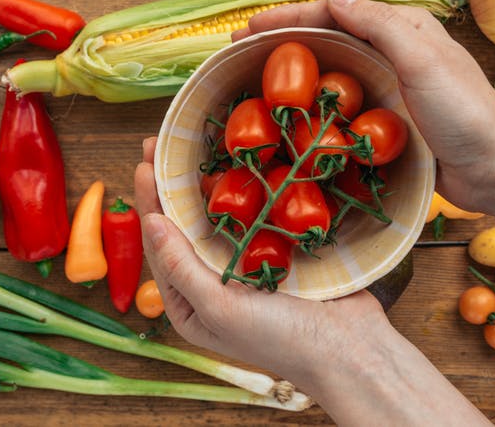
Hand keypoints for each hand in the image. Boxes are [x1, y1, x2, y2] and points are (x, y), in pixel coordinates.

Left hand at [132, 137, 387, 387]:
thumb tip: (149, 222)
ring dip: (205, 183)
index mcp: (190, 306)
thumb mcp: (220, 308)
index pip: (161, 247)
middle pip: (184, 227)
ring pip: (219, 218)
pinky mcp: (279, 252)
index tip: (143, 163)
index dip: (150, 203)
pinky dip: (246, 191)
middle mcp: (213, 285)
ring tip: (191, 147)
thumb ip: (182, 267)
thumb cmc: (279, 339)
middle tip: (158, 144)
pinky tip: (239, 165)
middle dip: (170, 186)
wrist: (350, 350)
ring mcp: (247, 266)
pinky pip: (255, 216)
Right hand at [234, 0, 494, 210]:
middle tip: (240, 53)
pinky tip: (289, 119)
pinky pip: (339, 107)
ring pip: (330, 72)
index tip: (249, 28)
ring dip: (293, 73)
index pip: (334, 12)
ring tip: (254, 83)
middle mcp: (392, 53)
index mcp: (401, 28)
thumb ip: (378, 24)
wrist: (494, 167)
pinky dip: (312, 107)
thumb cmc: (463, 110)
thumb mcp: (421, 57)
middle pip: (326, 39)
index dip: (289, 17)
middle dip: (282, 42)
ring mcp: (388, 88)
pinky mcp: (385, 122)